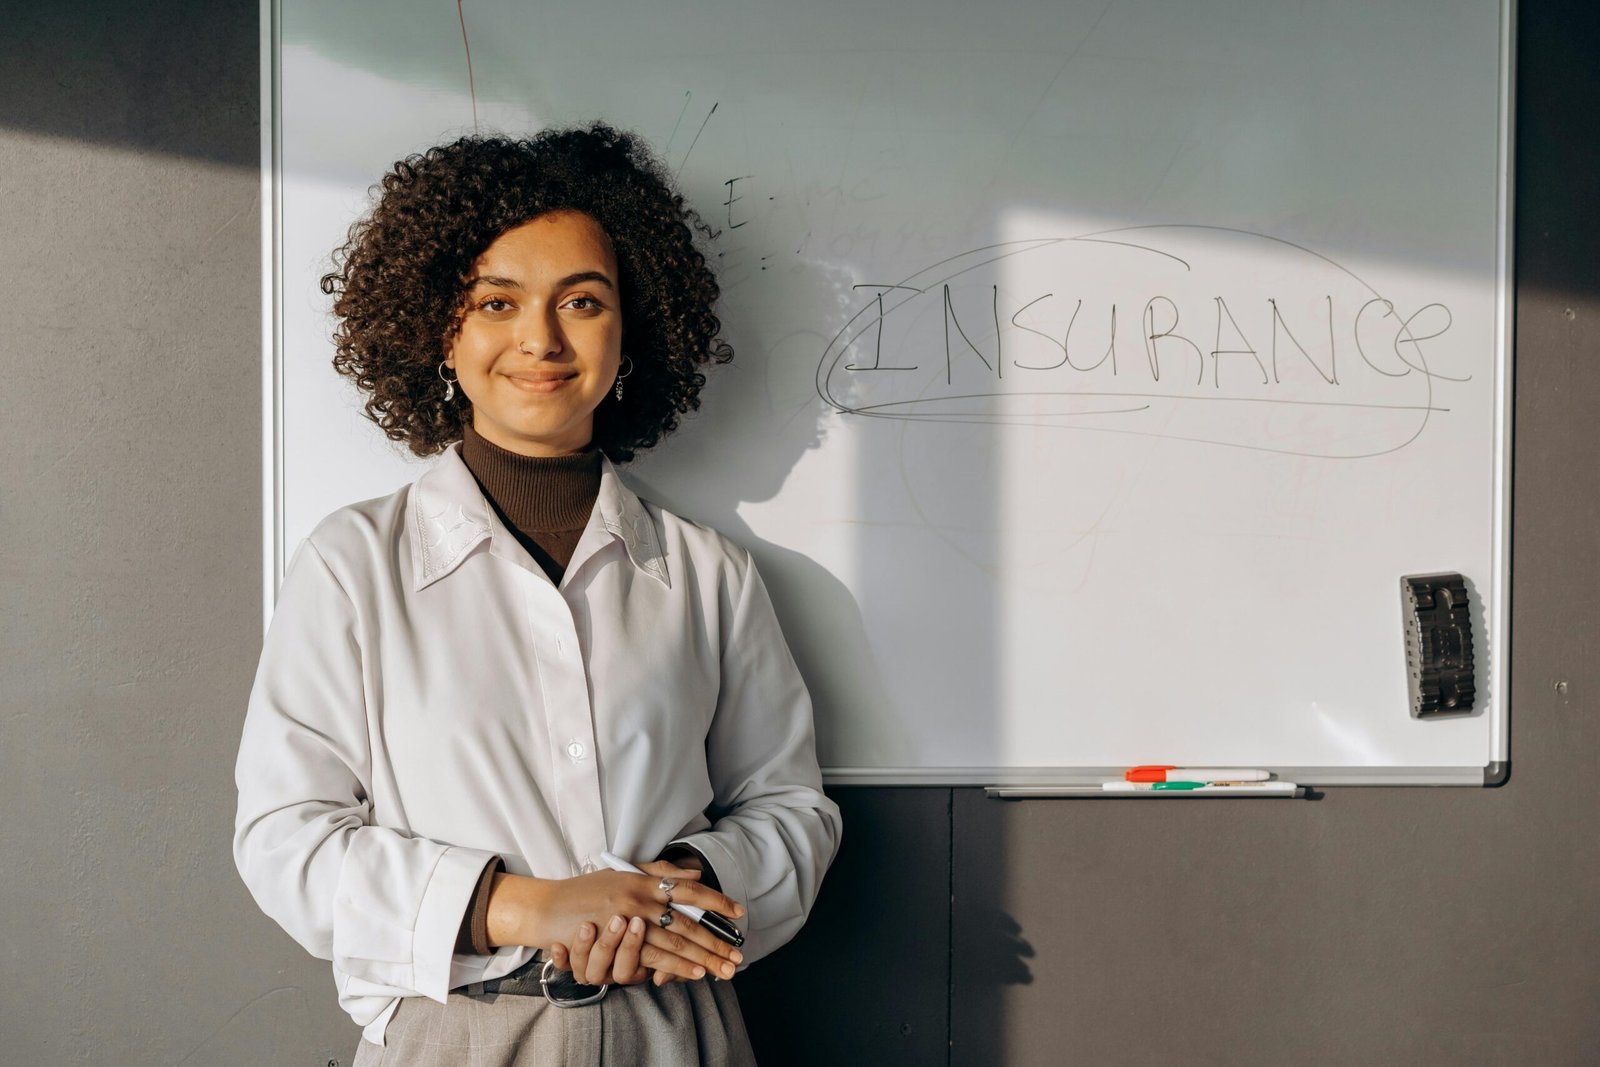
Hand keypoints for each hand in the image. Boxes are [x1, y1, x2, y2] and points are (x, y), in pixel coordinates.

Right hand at [488, 861, 744, 984]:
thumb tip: (694, 874)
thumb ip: (658, 873)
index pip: (688, 889)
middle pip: (687, 922)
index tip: (738, 913)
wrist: (547, 908)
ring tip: (723, 968)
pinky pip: (652, 958)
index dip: (716, 900)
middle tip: (738, 953)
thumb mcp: (622, 873)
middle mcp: (640, 897)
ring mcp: (628, 920)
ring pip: (674, 943)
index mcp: (643, 879)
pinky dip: (676, 967)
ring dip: (701, 958)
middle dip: (715, 940)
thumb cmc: (585, 891)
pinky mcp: (616, 942)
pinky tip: (694, 973)